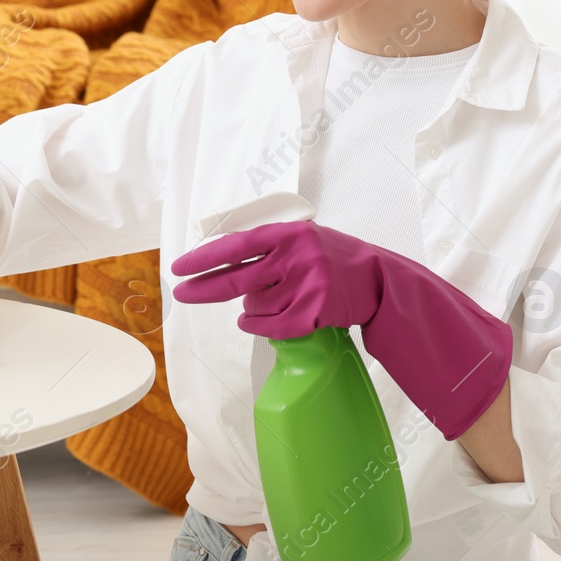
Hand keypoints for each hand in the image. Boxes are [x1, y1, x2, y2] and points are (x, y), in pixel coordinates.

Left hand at [169, 220, 512, 439]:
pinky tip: (259, 321)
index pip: (236, 245)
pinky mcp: (316, 310)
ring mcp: (307, 283)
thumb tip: (220, 265)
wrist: (381, 281)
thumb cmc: (334, 259)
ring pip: (255, 306)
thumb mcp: (303, 241)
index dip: (205, 258)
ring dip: (252, 309)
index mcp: (288, 233)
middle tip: (180, 294)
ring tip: (274, 300)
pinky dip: (260, 326)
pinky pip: (271, 326)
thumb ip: (268, 249)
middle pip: (237, 278)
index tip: (179, 267)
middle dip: (203, 288)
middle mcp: (296, 255)